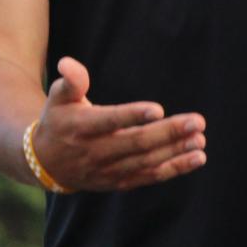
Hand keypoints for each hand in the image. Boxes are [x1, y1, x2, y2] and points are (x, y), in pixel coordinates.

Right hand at [30, 57, 205, 192]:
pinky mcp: (118, 182)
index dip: (133, 116)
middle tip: (197, 122)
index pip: (109, 122)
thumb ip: (70, 80)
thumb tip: (68, 63)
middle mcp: (95, 152)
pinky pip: (149, 177)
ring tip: (200, 139)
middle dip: (169, 133)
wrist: (46, 163)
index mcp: (81, 127)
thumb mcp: (58, 97)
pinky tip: (196, 158)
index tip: (158, 109)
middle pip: (136, 144)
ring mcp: (108, 170)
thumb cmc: (59, 120)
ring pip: (147, 162)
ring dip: (176, 152)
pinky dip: (174, 169)